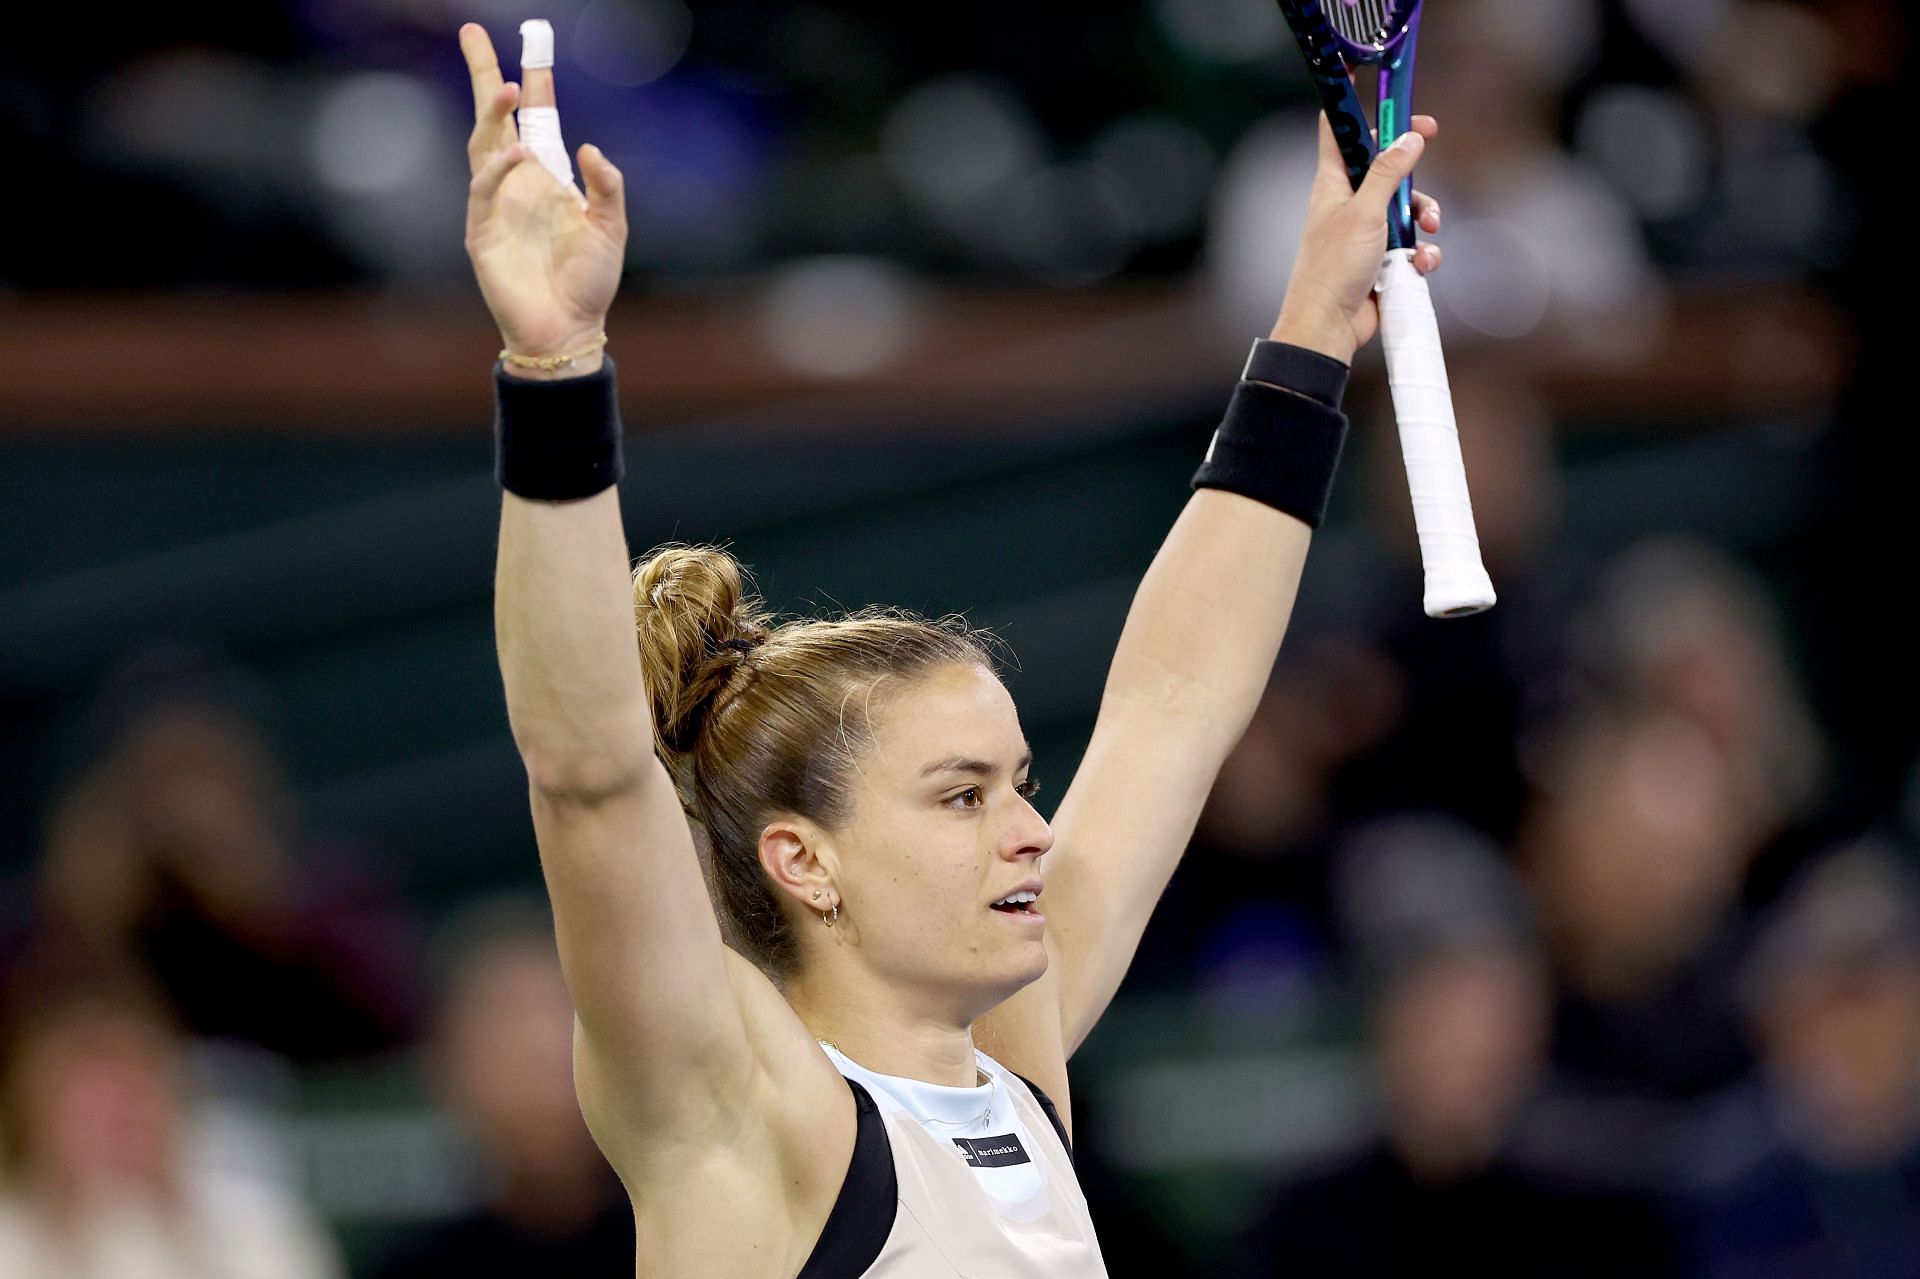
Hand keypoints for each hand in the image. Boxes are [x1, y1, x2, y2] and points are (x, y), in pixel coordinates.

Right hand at [460, 23, 626, 377]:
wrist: (568, 330)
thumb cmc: (589, 284)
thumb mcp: (612, 229)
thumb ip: (607, 188)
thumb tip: (588, 147)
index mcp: (548, 178)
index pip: (537, 119)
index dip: (534, 83)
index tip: (531, 44)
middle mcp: (517, 183)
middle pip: (494, 118)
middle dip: (485, 75)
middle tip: (473, 34)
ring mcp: (495, 204)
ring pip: (483, 143)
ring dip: (492, 113)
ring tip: (507, 86)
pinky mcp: (482, 230)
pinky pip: (484, 187)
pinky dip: (499, 167)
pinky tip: (519, 152)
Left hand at [1270, 114, 1442, 364]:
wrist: (1329, 324)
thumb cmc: (1334, 267)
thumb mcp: (1365, 212)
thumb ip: (1388, 173)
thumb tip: (1409, 138)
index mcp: (1334, 182)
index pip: (1339, 129)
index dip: (1355, 102)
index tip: (1375, 79)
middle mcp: (1348, 201)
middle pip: (1385, 163)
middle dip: (1411, 162)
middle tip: (1430, 136)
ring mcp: (1366, 230)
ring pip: (1405, 205)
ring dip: (1423, 214)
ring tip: (1428, 230)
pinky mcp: (1381, 258)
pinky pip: (1410, 244)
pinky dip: (1421, 252)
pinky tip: (1421, 265)